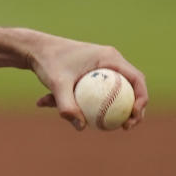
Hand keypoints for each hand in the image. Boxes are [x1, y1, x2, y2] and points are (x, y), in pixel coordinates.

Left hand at [27, 34, 147, 130]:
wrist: (33, 49)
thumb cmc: (47, 62)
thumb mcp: (56, 83)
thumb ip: (67, 105)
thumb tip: (81, 127)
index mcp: (110, 57)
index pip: (137, 79)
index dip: (141, 99)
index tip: (133, 117)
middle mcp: (109, 60)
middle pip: (131, 87)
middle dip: (132, 109)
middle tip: (125, 127)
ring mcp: (100, 67)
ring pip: (114, 91)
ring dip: (112, 109)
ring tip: (106, 126)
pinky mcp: (90, 74)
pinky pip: (96, 93)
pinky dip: (87, 104)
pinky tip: (70, 115)